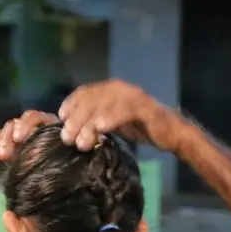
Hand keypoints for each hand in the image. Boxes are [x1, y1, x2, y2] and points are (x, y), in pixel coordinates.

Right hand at [0, 110, 59, 169]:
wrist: (50, 182)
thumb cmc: (58, 169)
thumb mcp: (54, 160)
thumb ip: (44, 152)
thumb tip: (32, 152)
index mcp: (47, 125)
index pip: (33, 117)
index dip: (24, 126)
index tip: (18, 139)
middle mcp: (31, 127)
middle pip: (15, 124)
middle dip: (7, 139)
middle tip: (4, 156)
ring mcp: (17, 134)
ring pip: (3, 132)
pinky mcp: (6, 143)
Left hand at [58, 79, 184, 152]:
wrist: (171, 134)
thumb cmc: (140, 128)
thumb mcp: (112, 123)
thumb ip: (94, 122)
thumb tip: (69, 131)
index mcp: (110, 90)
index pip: (83, 93)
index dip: (70, 105)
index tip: (60, 122)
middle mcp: (120, 88)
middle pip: (91, 100)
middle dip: (76, 120)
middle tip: (67, 139)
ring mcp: (133, 96)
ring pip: (105, 106)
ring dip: (89, 124)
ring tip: (81, 142)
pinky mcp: (145, 107)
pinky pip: (125, 110)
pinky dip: (111, 118)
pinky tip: (101, 129)